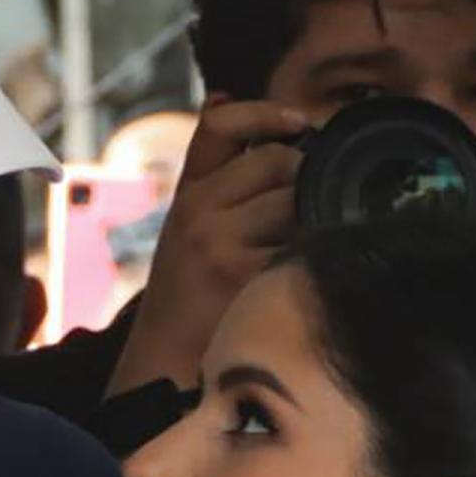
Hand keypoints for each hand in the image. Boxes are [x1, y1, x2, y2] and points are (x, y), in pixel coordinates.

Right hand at [105, 100, 308, 395]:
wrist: (163, 364)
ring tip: (302, 246)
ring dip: (312, 217)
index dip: (265, 112)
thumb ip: (221, 182)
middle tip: (309, 209)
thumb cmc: (190, 298)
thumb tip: (263, 117)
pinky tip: (303, 273)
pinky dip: (312, 253)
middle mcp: (197, 209)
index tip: (301, 121)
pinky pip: (300, 242)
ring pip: (293, 198)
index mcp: (186, 192)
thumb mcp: (190, 230)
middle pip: (276, 160)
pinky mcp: (243, 273)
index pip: (220, 123)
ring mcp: (219, 240)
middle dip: (304, 178)